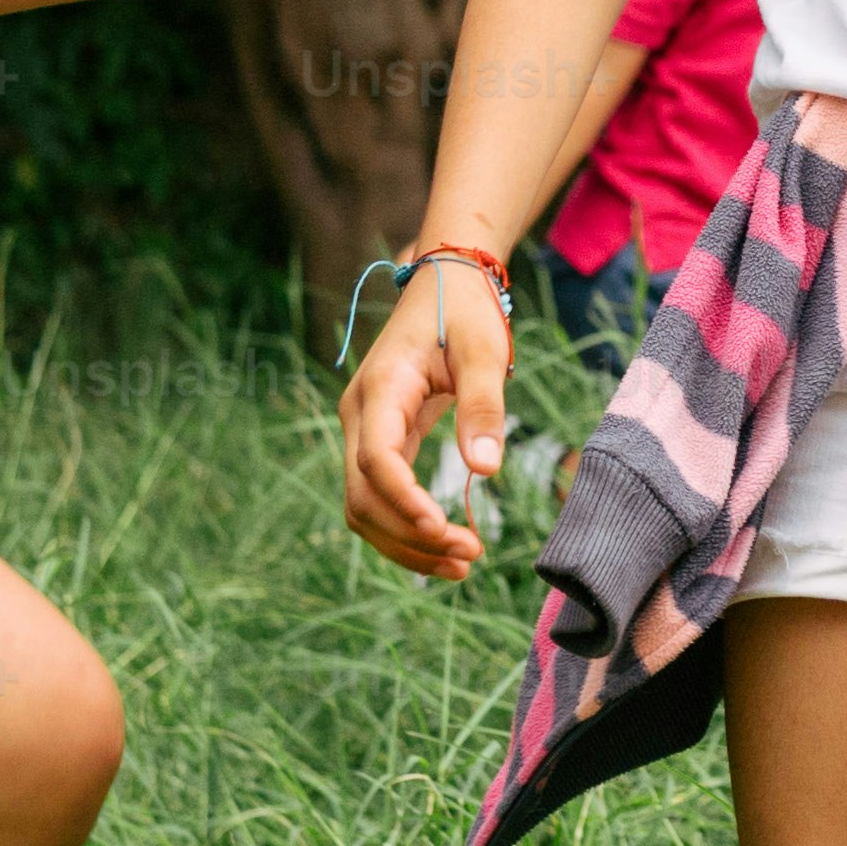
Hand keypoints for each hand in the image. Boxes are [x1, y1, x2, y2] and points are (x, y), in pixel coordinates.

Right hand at [337, 251, 515, 582]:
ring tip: (462, 564)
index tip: (443, 528)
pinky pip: (379, 496)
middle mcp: (361, 414)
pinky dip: (405, 528)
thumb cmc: (466, 310)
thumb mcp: (484, 351)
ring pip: (364, 506)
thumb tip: (485, 469)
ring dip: (406, 542)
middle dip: (410, 536)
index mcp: (382, 389)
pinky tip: (445, 547)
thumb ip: (483, 407)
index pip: (375, 459)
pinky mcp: (380, 440)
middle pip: (362, 496)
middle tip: (470, 557)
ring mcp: (365, 429)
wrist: (446, 281)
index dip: (403, 500)